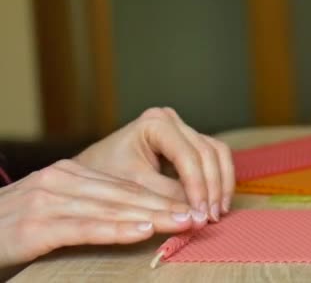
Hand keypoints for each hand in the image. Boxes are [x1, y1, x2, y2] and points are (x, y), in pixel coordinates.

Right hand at [0, 160, 193, 267]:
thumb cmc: (15, 224)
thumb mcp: (56, 207)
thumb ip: (92, 206)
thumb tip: (138, 215)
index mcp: (69, 174)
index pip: (124, 187)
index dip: (159, 198)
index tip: (190, 206)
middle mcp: (61, 181)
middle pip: (124, 195)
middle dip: (164, 206)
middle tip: (198, 215)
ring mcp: (47, 200)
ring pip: (111, 209)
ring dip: (151, 217)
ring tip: (182, 222)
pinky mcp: (36, 224)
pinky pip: (85, 227)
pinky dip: (116, 229)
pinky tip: (142, 231)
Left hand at [74, 107, 234, 224]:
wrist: (89, 173)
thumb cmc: (104, 176)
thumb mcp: (134, 188)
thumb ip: (167, 198)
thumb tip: (198, 215)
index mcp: (155, 123)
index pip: (187, 155)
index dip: (198, 185)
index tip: (201, 214)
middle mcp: (172, 120)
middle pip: (207, 152)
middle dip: (212, 187)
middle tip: (211, 218)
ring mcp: (182, 130)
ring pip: (217, 153)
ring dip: (221, 184)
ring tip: (217, 213)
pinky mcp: (189, 143)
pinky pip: (215, 158)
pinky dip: (218, 180)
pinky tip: (216, 204)